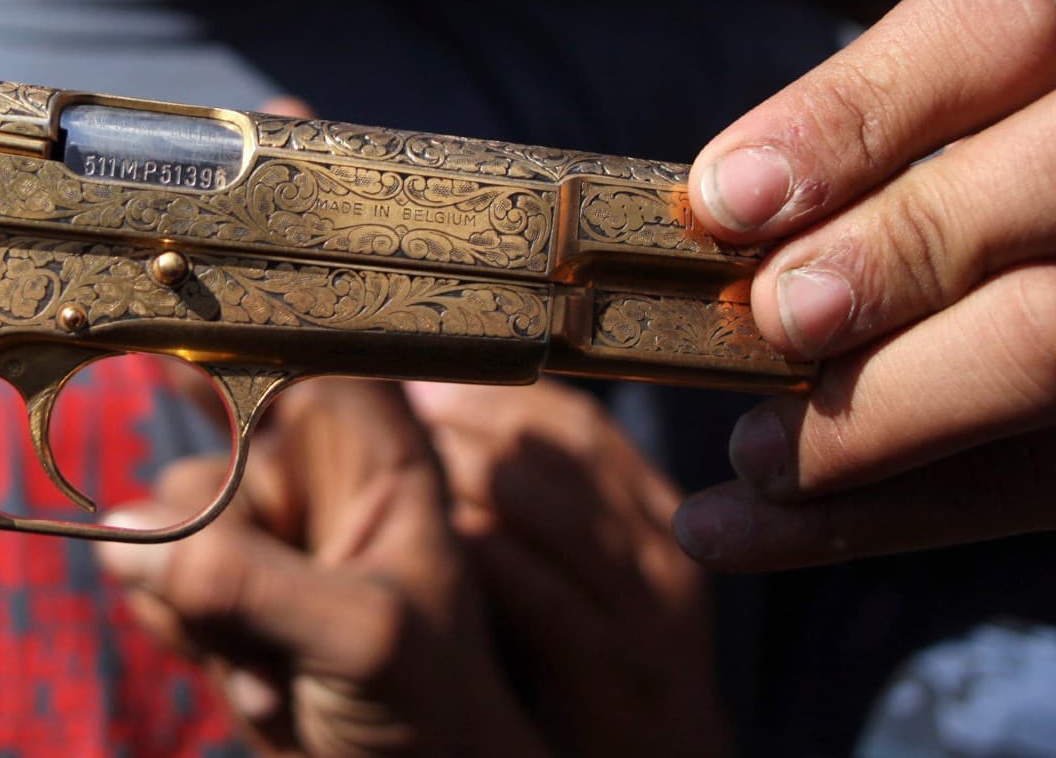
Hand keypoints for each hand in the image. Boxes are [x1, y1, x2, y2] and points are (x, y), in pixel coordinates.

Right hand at [94, 379, 547, 757]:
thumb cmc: (435, 711)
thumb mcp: (360, 638)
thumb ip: (248, 582)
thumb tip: (122, 539)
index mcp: (380, 456)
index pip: (301, 361)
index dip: (238, 352)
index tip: (172, 359)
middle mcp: (317, 481)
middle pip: (211, 454)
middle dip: (211, 539)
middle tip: (259, 612)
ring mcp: (263, 539)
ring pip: (164, 525)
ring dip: (199, 606)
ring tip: (277, 667)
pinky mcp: (219, 594)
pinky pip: (150, 582)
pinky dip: (182, 635)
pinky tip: (250, 676)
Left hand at [405, 380, 731, 757]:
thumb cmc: (595, 686)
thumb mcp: (584, 584)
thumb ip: (536, 514)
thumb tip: (439, 424)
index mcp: (652, 517)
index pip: (573, 420)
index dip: (495, 386)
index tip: (419, 369)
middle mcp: (662, 549)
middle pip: (559, 443)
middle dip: (470, 414)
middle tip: (393, 399)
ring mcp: (647, 610)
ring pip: (544, 500)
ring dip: (463, 466)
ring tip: (399, 454)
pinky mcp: (616, 671)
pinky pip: (536, 587)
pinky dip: (477, 549)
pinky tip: (428, 533)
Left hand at [676, 0, 1055, 588]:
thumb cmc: (1042, 232)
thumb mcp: (966, 166)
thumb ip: (853, 193)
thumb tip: (686, 243)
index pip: (1005, 25)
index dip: (852, 106)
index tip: (723, 199)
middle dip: (911, 239)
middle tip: (774, 316)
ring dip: (886, 407)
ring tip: (754, 454)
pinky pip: (1039, 485)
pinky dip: (873, 519)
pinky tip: (744, 529)